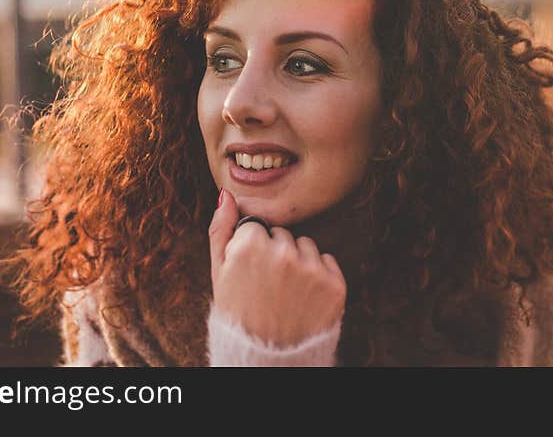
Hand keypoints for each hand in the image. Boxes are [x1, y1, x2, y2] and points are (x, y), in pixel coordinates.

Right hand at [208, 189, 346, 346]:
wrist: (268, 358)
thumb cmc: (238, 313)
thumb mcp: (218, 273)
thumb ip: (221, 228)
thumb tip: (227, 195)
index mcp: (250, 246)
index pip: (257, 226)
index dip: (252, 248)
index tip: (249, 272)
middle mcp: (283, 253)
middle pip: (283, 235)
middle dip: (276, 253)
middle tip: (267, 286)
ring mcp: (311, 269)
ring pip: (306, 246)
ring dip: (299, 263)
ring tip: (285, 293)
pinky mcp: (335, 285)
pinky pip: (328, 262)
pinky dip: (320, 276)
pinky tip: (304, 298)